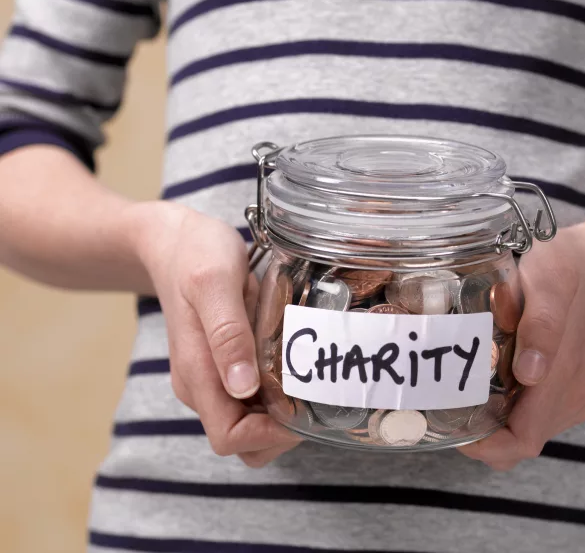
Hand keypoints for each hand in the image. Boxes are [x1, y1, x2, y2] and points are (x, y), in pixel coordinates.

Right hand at [129, 201, 300, 466]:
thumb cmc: (195, 255)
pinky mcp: (221, 366)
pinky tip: (293, 365)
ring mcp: (210, 377)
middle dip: (280, 431)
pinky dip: (275, 395)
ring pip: (249, 423)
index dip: (268, 436)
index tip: (301, 407)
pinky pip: (250, 399)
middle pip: (242, 441)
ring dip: (281, 414)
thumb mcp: (215, 283)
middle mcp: (201, 385)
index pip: (229, 438)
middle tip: (312, 393)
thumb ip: (227, 334)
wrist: (173, 241)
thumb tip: (241, 387)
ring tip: (306, 377)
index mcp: (197, 374)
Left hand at [459, 216, 584, 469]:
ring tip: (459, 391)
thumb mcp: (551, 281)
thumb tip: (530, 374)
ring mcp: (574, 396)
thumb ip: (542, 325)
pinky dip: (506, 409)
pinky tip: (487, 381)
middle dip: (479, 434)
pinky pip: (533, 414)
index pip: (520, 441)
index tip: (448, 423)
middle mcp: (572, 399)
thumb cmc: (568, 267)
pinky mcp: (571, 388)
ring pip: (524, 431)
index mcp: (566, 380)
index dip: (484, 445)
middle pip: (518, 443)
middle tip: (441, 403)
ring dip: (491, 423)